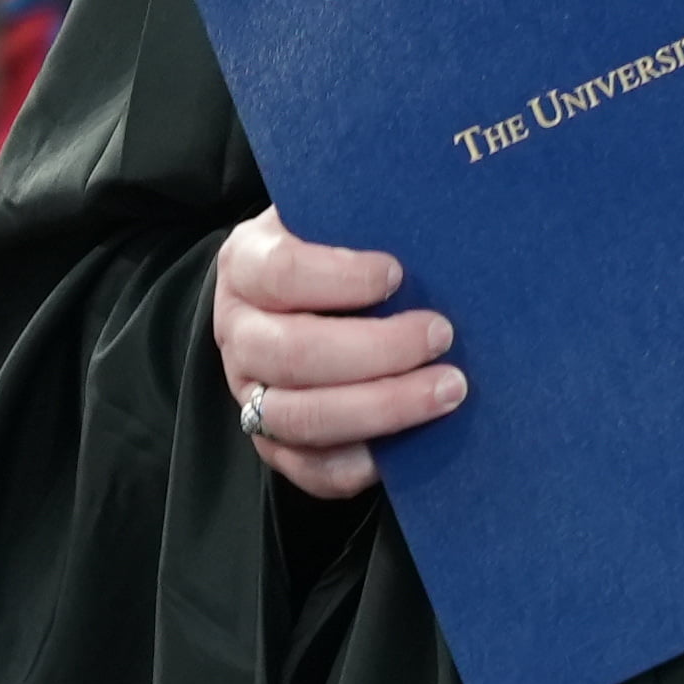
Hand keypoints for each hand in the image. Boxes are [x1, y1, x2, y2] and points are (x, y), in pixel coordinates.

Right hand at [214, 207, 456, 502]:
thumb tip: (436, 221)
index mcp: (245, 264)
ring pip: (301, 418)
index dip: (342, 278)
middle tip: (442, 336)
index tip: (398, 274)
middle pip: (294, 354)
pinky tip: (412, 443)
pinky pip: (309, 470)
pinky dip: (362, 463)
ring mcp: (248, 393)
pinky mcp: (272, 443)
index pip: (281, 273)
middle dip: (379, 351)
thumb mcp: (332, 214)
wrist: (294, 297)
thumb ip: (364, 214)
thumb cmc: (331, 248)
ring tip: (447, 389)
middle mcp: (237, 332)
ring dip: (382, 409)